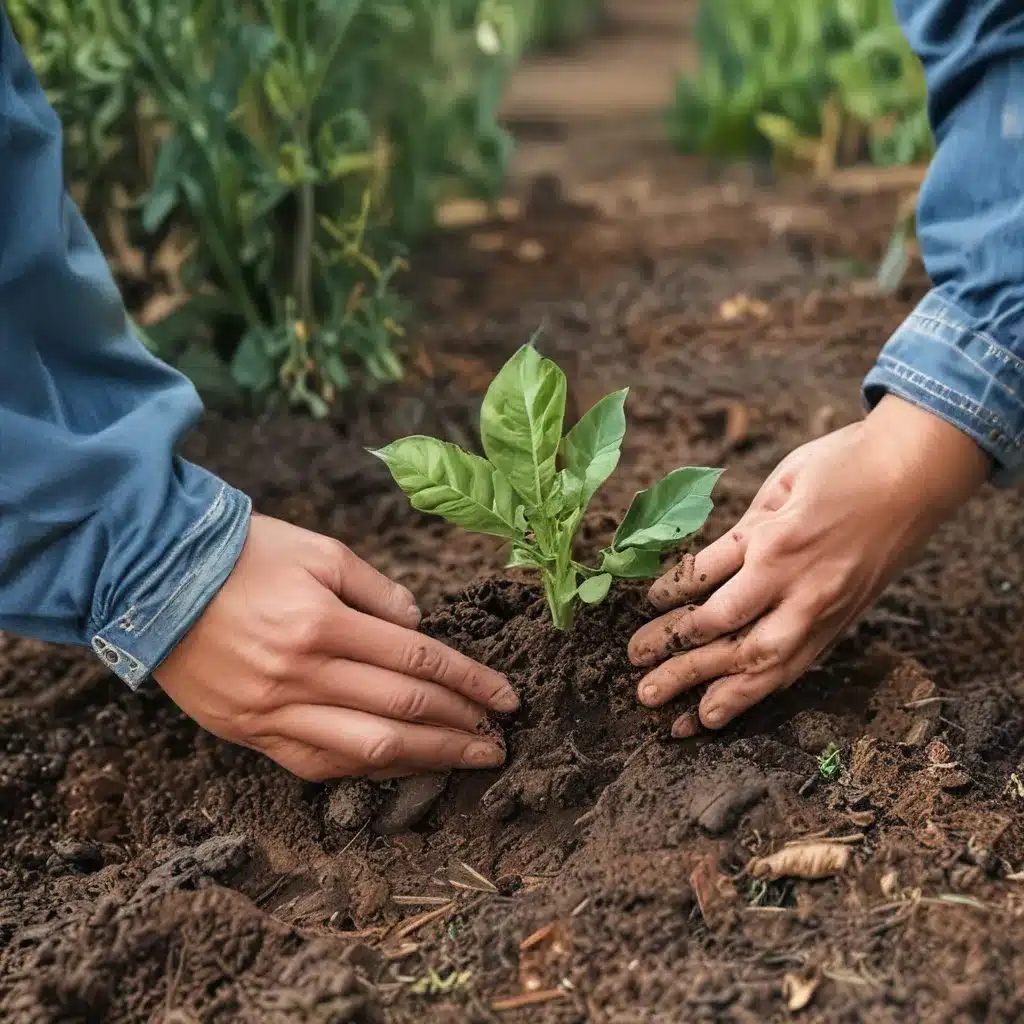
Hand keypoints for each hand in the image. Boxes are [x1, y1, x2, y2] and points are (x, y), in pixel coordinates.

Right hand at [155, 515, 517, 779]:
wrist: (154, 579)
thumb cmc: (245, 555)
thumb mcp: (321, 552)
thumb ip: (379, 590)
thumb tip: (420, 627)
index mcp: (323, 623)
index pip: (419, 660)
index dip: (470, 681)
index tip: (506, 697)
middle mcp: (302, 674)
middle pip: (403, 709)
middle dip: (461, 725)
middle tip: (501, 737)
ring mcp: (273, 711)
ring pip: (367, 749)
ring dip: (428, 758)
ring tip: (470, 760)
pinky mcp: (250, 733)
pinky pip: (320, 765)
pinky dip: (369, 770)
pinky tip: (404, 766)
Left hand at [628, 396, 988, 735]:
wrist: (917, 473)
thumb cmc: (843, 465)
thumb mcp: (781, 482)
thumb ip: (743, 530)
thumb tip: (703, 568)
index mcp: (776, 540)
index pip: (708, 582)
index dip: (671, 602)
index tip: (644, 611)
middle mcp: (798, 584)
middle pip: (729, 635)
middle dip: (683, 665)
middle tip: (643, 688)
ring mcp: (824, 609)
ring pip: (765, 664)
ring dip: (720, 695)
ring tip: (680, 724)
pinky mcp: (841, 622)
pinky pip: (797, 666)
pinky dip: (761, 692)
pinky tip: (732, 711)